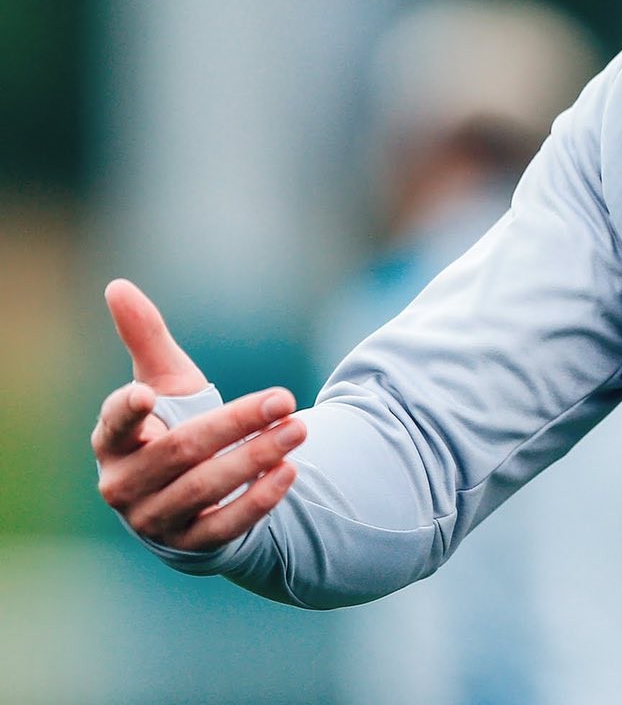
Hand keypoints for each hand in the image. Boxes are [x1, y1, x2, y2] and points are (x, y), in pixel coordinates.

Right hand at [92, 279, 302, 551]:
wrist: (187, 495)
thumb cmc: (171, 425)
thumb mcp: (164, 382)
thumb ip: (146, 339)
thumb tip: (117, 285)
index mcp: (113, 442)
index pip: (114, 425)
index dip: (127, 411)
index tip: (149, 395)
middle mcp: (125, 484)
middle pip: (181, 451)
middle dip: (236, 424)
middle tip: (287, 398)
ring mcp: (154, 518)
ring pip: (205, 488)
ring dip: (255, 458)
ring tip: (300, 429)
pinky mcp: (190, 545)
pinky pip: (224, 525)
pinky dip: (258, 500)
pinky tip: (289, 471)